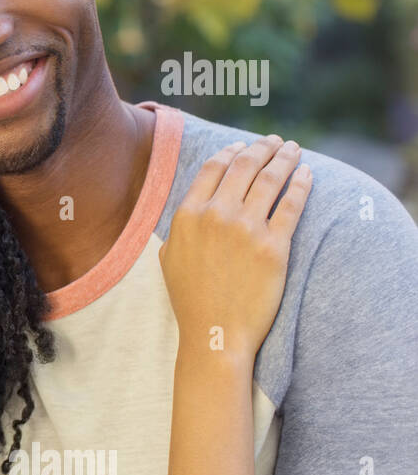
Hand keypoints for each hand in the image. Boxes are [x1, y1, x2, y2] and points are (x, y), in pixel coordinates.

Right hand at [159, 135, 311, 359]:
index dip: (231, 151)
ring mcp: (246, 229)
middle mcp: (216, 215)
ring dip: (284, 158)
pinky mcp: (275, 246)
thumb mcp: (169, 257)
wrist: (215, 332)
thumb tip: (189, 207)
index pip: (214, 168)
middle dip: (262, 148)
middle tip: (274, 142)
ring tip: (293, 150)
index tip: (243, 146)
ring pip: (270, 179)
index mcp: (188, 215)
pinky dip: (301, 184)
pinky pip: (292, 204)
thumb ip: (178, 227)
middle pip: (244, 166)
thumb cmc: (190, 299)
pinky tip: (306, 174)